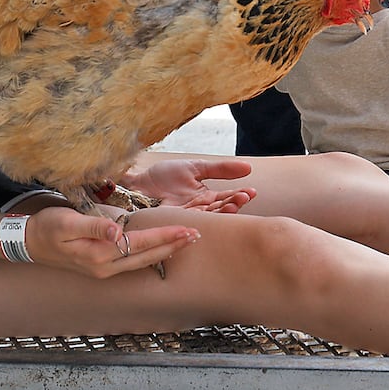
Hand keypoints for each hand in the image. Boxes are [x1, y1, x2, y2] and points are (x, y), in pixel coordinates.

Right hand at [24, 205, 199, 279]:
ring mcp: (103, 269)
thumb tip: (117, 231)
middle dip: (173, 246)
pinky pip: (132, 261)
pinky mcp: (101, 266)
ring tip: (184, 242)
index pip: (141, 244)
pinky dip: (150, 253)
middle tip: (196, 236)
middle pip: (147, 256)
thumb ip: (95, 226)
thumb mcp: (68, 222)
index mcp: (99, 255)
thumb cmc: (47, 227)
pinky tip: (159, 248)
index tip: (186, 230)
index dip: (165, 236)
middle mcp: (105, 267)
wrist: (29, 242)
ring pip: (142, 261)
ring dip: (165, 251)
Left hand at [120, 158, 254, 212]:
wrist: (137, 183)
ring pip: (209, 218)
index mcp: (204, 198)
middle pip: (220, 209)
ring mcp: (187, 218)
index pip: (226, 197)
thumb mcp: (195, 167)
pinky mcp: (174, 222)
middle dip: (233, 204)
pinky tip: (211, 215)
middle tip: (244, 198)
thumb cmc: (163, 176)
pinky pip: (190, 222)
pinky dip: (202, 219)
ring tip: (233, 205)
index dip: (239, 195)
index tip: (251, 192)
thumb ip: (219, 168)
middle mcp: (198, 210)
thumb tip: (248, 167)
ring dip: (222, 212)